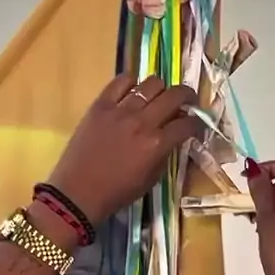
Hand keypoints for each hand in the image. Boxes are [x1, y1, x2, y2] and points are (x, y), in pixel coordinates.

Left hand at [48, 74, 201, 224]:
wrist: (78, 193)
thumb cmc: (116, 193)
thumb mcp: (150, 180)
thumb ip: (165, 155)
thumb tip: (173, 138)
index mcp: (156, 145)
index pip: (187, 124)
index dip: (197, 123)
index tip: (195, 125)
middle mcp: (142, 122)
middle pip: (175, 95)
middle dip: (187, 97)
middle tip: (186, 102)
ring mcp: (120, 110)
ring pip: (151, 83)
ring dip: (161, 89)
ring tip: (158, 96)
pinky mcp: (100, 105)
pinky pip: (121, 82)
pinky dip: (132, 83)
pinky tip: (133, 92)